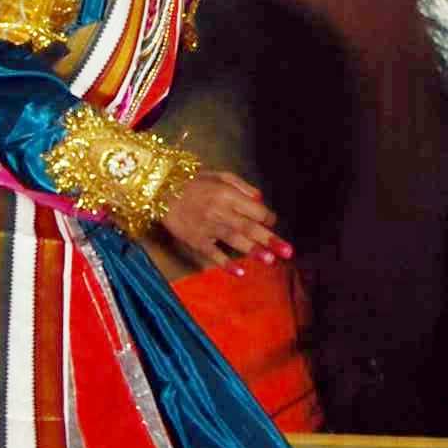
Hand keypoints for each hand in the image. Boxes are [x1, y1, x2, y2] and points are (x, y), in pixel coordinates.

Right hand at [157, 167, 283, 269]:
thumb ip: (241, 186)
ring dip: (253, 250)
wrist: (159, 190)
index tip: (271, 223)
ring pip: (234, 240)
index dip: (267, 217)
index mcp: (226, 194)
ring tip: (270, 261)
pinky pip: (213, 253)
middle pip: (249, 227)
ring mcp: (207, 227)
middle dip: (270, 239)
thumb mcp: (218, 175)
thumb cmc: (192, 182)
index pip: (255, 209)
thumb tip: (261, 200)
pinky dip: (226, 263)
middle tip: (288, 252)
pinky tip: (240, 272)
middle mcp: (219, 211)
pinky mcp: (195, 240)